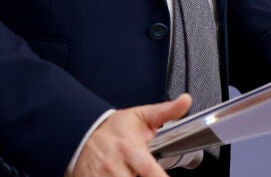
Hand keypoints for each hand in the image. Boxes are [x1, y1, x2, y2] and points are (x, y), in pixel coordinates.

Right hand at [73, 94, 191, 176]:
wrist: (85, 131)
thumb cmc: (114, 127)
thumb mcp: (141, 116)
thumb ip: (166, 112)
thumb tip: (186, 101)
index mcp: (129, 147)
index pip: (147, 168)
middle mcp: (115, 164)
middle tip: (152, 174)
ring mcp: (102, 176)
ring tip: (136, 173)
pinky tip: (125, 175)